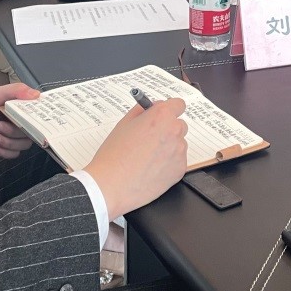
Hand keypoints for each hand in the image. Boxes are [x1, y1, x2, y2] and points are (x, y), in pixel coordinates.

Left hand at [0, 83, 39, 158]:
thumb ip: (15, 91)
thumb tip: (37, 94)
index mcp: (14, 107)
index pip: (35, 114)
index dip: (38, 120)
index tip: (36, 122)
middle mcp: (13, 121)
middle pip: (30, 133)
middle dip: (16, 133)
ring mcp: (6, 134)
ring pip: (22, 145)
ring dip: (9, 143)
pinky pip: (11, 154)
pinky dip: (4, 151)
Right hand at [84, 99, 188, 219]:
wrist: (110, 185)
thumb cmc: (114, 155)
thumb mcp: (124, 124)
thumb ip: (142, 111)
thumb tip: (151, 108)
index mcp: (161, 116)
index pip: (178, 104)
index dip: (169, 109)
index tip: (164, 115)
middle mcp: (174, 132)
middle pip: (179, 125)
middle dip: (168, 129)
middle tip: (150, 139)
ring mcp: (179, 152)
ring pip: (178, 144)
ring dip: (168, 147)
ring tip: (147, 157)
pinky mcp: (179, 170)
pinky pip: (177, 161)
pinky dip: (168, 163)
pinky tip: (151, 169)